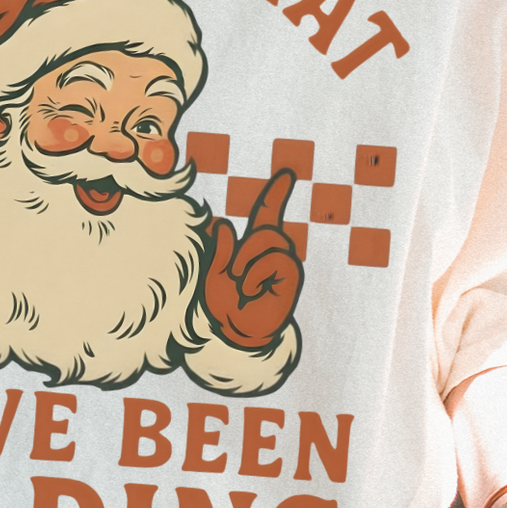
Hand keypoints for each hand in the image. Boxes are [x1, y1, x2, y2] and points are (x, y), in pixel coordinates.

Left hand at [202, 168, 302, 348]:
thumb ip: (220, 249)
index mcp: (255, 247)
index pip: (267, 214)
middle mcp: (274, 252)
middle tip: (234, 274)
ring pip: (270, 240)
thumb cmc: (225, 306)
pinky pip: (276, 259)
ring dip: (248, 262)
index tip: (288, 174)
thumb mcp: (214, 273)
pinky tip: (250, 289)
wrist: (235, 333)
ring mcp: (285, 264)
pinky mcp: (292, 277)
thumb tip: (222, 224)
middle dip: (245, 248)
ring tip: (242, 284)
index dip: (277, 194)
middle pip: (267, 227)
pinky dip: (256, 273)